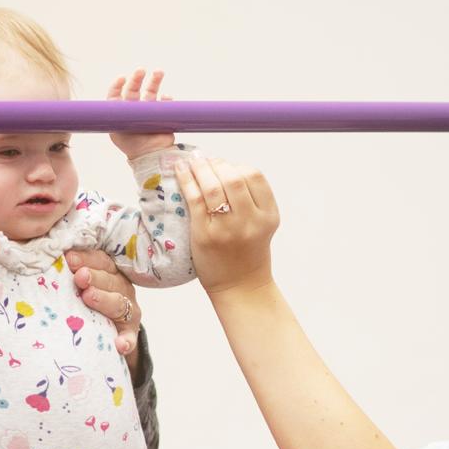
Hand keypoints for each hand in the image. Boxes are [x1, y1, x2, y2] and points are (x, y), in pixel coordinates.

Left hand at [64, 247, 142, 366]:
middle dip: (94, 277)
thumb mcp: (83, 285)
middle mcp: (122, 289)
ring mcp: (128, 312)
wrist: (110, 334)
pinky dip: (126, 340)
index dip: (86, 258)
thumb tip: (50, 260)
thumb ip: (72, 273)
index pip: (101, 261)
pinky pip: (129, 337)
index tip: (69, 258)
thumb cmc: (88, 303)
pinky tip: (119, 344)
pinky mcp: (130, 334)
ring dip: (104, 300)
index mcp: (111, 273)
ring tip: (89, 297)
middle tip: (79, 277)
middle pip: (110, 280)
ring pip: (118, 304)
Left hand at [107, 68, 175, 160]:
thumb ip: (112, 118)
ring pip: (151, 91)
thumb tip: (109, 104)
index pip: (117, 94)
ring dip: (155, 80)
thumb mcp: (116, 131)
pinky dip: (166, 98)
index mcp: (121, 112)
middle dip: (137, 78)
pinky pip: (165, 102)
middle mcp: (134, 109)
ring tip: (159, 72)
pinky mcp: (162, 114)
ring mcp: (149, 110)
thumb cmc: (131, 145)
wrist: (151, 155)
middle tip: (141, 70)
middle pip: (134, 89)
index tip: (122, 78)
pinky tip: (166, 98)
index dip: (118, 85)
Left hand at [176, 155, 278, 296]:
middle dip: (217, 164)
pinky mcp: (205, 235)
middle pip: (234, 178)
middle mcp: (251, 221)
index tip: (223, 165)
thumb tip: (221, 167)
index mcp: (268, 215)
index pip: (254, 176)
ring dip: (200, 168)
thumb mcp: (260, 225)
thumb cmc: (247, 253)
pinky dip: (186, 180)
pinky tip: (181, 171)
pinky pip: (195, 199)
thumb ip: (250, 199)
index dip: (236, 165)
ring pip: (214, 186)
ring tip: (192, 162)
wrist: (241, 287)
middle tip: (205, 161)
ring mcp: (228, 229)